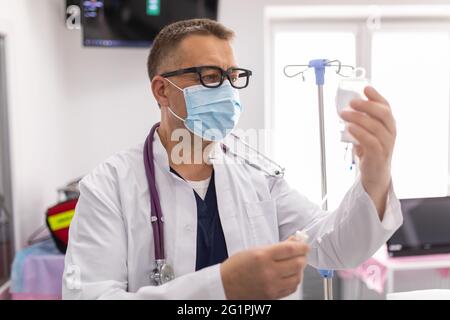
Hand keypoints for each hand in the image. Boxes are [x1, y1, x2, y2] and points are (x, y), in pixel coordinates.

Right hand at [220, 238, 308, 298]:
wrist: (225, 285)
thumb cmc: (237, 266)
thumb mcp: (255, 250)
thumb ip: (276, 247)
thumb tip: (294, 242)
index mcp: (263, 256)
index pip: (290, 249)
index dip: (302, 246)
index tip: (304, 245)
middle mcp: (269, 271)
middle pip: (297, 263)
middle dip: (302, 256)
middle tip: (301, 253)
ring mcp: (272, 285)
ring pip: (297, 277)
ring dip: (299, 269)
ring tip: (295, 264)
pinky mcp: (273, 295)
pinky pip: (291, 288)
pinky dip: (294, 280)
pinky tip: (290, 275)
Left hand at [340, 86, 395, 217]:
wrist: (375, 176)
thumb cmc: (370, 152)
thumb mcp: (366, 133)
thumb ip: (360, 122)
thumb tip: (345, 109)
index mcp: (389, 125)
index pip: (386, 107)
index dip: (377, 96)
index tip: (366, 88)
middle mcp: (391, 133)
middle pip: (383, 114)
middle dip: (367, 105)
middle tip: (351, 101)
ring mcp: (387, 145)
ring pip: (376, 127)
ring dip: (359, 118)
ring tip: (344, 114)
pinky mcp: (378, 156)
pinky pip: (370, 142)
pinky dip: (359, 133)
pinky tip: (349, 128)